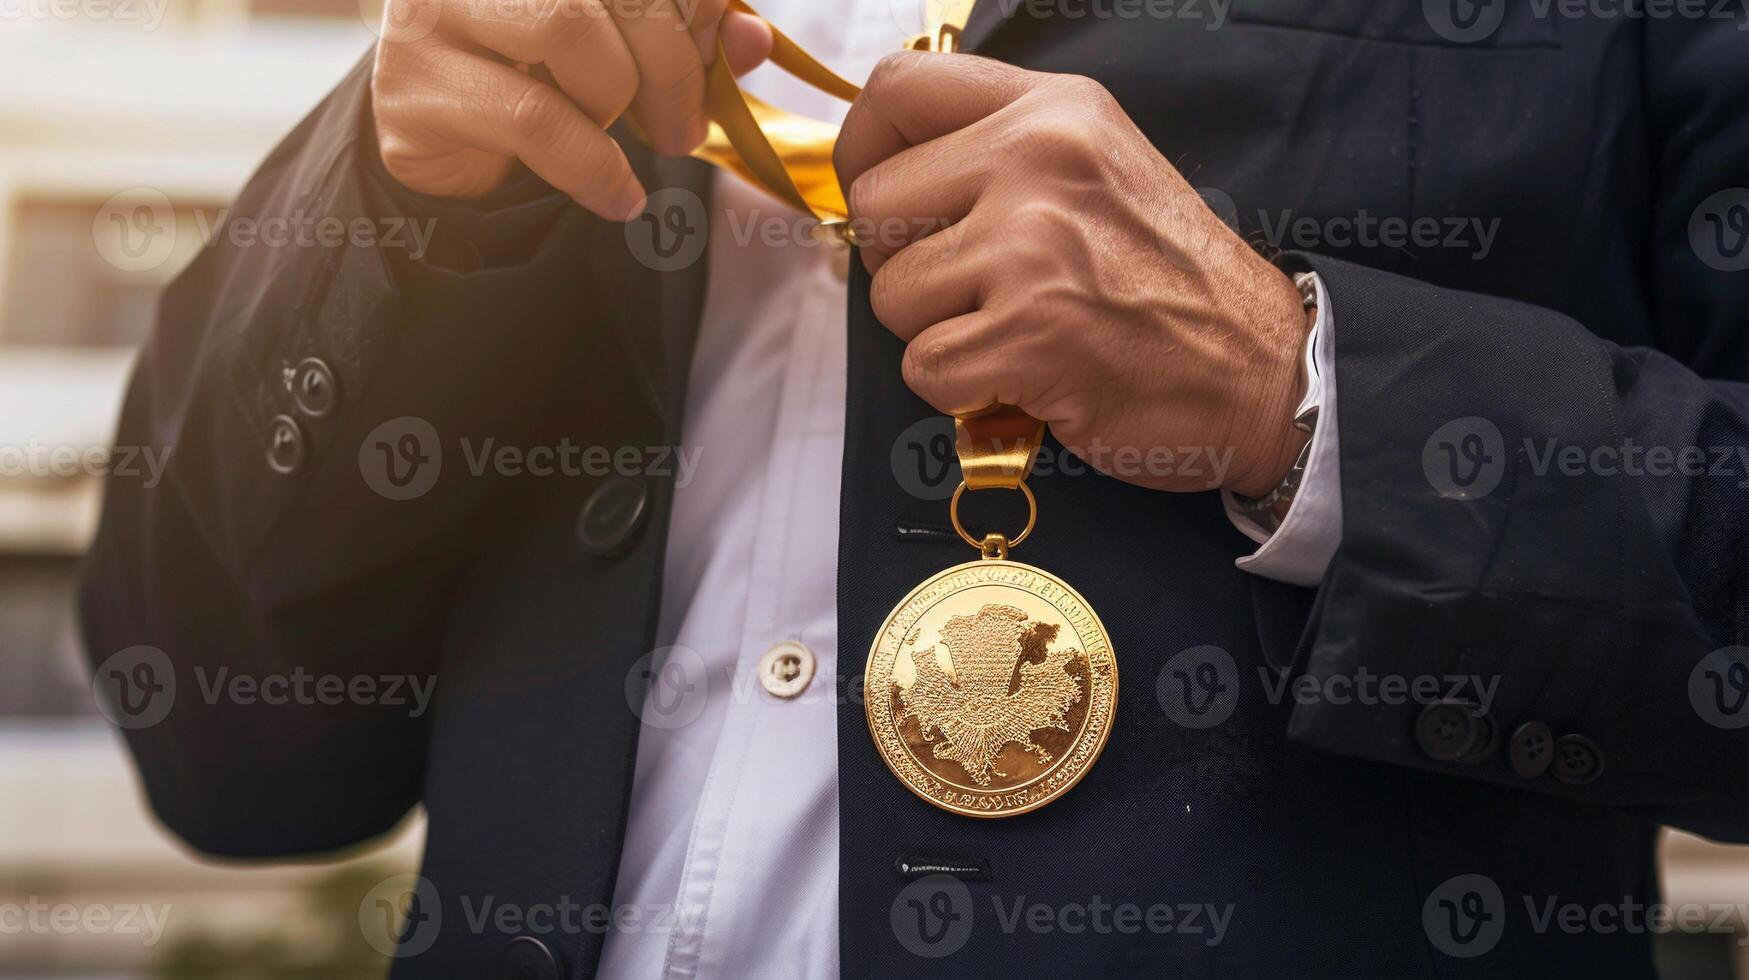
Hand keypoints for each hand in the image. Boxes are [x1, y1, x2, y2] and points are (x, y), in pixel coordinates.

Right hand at [370, 0, 771, 217]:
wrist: (443, 150)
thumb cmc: (541, 82)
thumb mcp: (627, 54)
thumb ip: (687, 38)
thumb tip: (753, 41)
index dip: (699, 6)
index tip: (715, 58)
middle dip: (673, 66)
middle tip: (684, 131)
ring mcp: (431, 8)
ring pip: (569, 28)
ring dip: (619, 102)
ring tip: (624, 145)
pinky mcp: (411, 84)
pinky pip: (534, 119)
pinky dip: (593, 167)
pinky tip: (616, 195)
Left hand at [834, 53, 1309, 497]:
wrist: (1262, 370)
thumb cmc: (1173, 282)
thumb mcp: (1098, 167)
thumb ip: (1000, 149)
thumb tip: (886, 166)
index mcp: (1053, 110)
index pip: (897, 89)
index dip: (865, 149)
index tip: (885, 195)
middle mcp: (1039, 160)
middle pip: (875, 203)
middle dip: (906, 263)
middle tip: (975, 291)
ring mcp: (1033, 246)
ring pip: (890, 294)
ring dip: (937, 333)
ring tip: (1014, 331)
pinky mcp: (1030, 333)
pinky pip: (923, 366)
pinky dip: (961, 390)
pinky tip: (1024, 375)